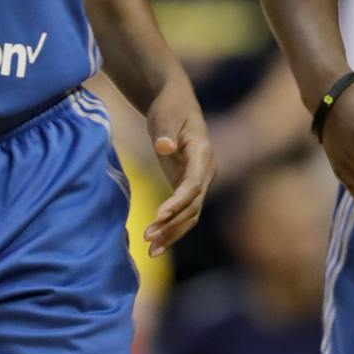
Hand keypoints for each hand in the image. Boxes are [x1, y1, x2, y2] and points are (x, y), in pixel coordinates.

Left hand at [143, 83, 214, 256]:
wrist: (175, 103)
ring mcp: (199, 181)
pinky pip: (183, 213)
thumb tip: (165, 147)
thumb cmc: (170, 108)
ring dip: (172, 233)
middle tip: (148, 237)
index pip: (194, 184)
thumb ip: (166, 133)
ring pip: (190, 215)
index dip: (178, 201)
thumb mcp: (166, 117)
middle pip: (194, 205)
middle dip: (173, 224)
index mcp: (203, 154)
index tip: (159, 215)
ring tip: (150, 250)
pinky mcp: (188, 187)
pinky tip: (155, 246)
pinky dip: (171, 229)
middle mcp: (206, 171)